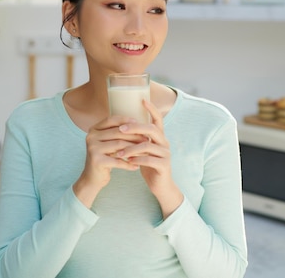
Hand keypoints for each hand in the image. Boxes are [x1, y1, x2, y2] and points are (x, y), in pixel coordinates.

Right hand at [72, 115, 144, 207]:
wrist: (92, 178)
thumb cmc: (105, 157)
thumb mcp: (109, 142)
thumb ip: (117, 132)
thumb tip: (138, 123)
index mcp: (93, 129)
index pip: (112, 120)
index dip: (126, 120)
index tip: (140, 124)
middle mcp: (91, 137)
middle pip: (118, 133)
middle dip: (134, 136)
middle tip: (147, 139)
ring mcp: (93, 148)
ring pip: (119, 145)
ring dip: (134, 149)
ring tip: (145, 152)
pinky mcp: (96, 161)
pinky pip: (117, 161)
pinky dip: (128, 164)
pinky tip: (137, 166)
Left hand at [117, 100, 182, 217]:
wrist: (161, 186)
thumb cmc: (149, 165)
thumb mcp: (144, 150)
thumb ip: (139, 138)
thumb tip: (122, 125)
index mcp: (160, 137)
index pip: (158, 119)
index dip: (151, 109)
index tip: (142, 100)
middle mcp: (165, 143)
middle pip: (152, 129)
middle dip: (135, 128)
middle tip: (120, 130)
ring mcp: (166, 154)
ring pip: (148, 146)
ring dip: (131, 148)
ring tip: (119, 153)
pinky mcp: (164, 166)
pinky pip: (149, 160)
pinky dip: (136, 160)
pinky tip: (127, 162)